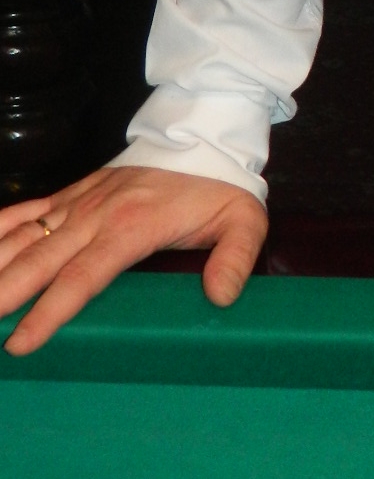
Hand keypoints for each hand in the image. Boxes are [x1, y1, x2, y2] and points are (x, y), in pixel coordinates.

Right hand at [0, 165, 267, 356]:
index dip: (51, 311)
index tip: (21, 343)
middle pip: (39, 261)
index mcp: (132, 227)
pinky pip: (24, 211)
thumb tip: (221, 296)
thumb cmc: (218, 186)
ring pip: (22, 238)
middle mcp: (95, 215)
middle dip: (3, 295)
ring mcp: (78, 203)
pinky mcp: (70, 195)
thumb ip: (237, 257)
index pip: (83, 276)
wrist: (203, 134)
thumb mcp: (244, 219)